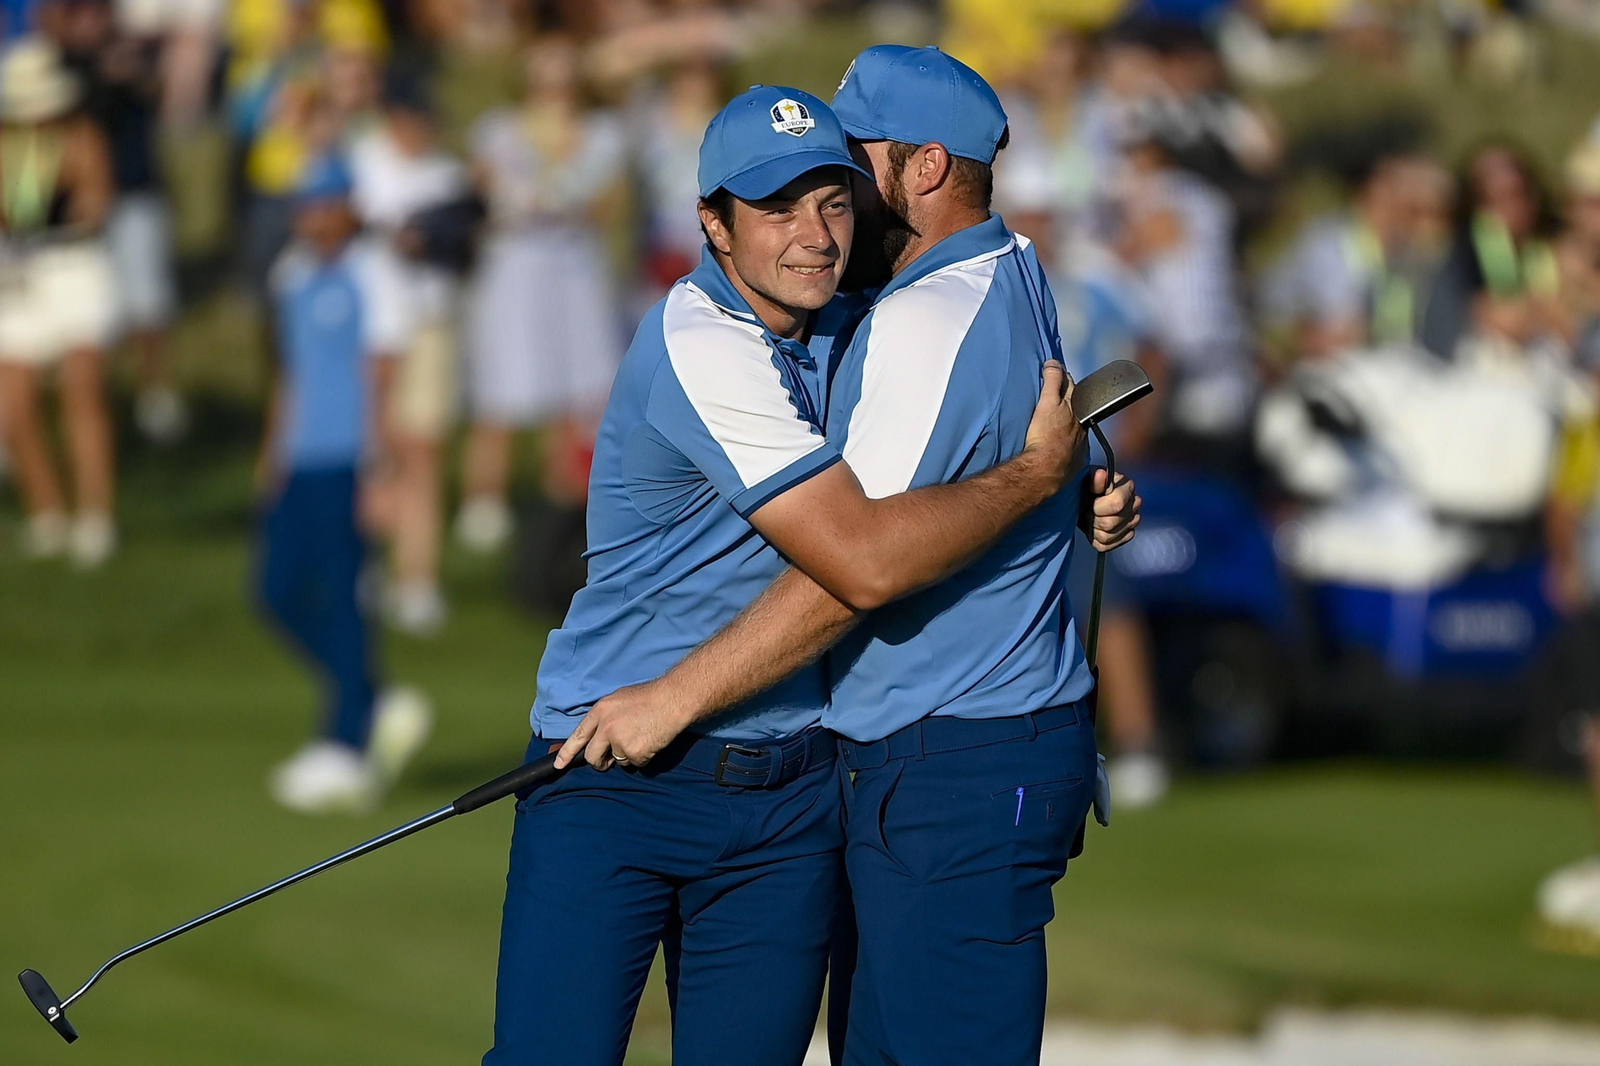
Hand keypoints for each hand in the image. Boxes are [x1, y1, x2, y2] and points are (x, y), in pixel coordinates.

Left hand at [554, 682, 692, 771]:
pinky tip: (651, 741)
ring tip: (642, 736)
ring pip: (617, 760)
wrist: (673, 700)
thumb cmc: (649, 697)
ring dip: (628, 755)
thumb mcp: (619, 699)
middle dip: (599, 762)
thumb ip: (605, 718)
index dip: (566, 752)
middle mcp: (606, 727)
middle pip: (592, 756)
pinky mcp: (635, 752)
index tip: (558, 765)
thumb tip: (599, 737)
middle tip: (608, 761)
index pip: (578, 735)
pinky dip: (643, 757)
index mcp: (600, 710)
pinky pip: (636, 763)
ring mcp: (620, 741)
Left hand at [1023, 360, 1087, 491]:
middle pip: (1081, 399)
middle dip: (1077, 391)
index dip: (1080, 407)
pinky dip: (1053, 371)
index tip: (1076, 404)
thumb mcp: (1074, 465)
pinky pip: (1055, 382)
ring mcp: (1067, 410)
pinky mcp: (1052, 404)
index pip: (1084, 414)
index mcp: (1084, 433)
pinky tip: (1050, 364)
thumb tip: (1083, 458)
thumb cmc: (1057, 470)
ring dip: (1066, 381)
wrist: (1047, 469)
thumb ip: (1078, 458)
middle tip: (1068, 382)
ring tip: (1059, 374)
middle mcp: (1080, 420)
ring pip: (1071, 390)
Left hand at [1080, 467, 1140, 550]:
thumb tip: (1101, 474)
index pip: (1117, 504)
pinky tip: (1094, 528)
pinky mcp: (1125, 535)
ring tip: (1089, 519)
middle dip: (1093, 519)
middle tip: (1086, 510)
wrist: (1082, 498)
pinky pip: (1107, 546)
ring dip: (1093, 529)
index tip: (1088, 501)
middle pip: (1111, 524)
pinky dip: (1095, 539)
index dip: (1098, 507)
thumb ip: (1093, 478)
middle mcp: (1134, 504)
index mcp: (1127, 487)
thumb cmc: (1085, 487)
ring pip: (1108, 537)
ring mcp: (1132, 521)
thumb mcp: (1086, 478)